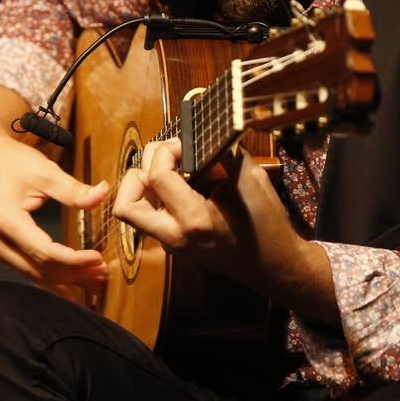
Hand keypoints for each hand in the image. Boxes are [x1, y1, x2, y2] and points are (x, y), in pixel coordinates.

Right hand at [0, 87, 109, 291]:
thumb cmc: (8, 162)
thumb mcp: (43, 171)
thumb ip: (73, 189)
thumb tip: (103, 193)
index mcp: (4, 220)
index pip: (44, 252)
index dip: (74, 259)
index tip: (98, 258)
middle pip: (39, 268)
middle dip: (73, 273)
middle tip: (102, 271)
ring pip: (32, 273)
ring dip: (64, 278)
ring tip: (93, 279)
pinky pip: (25, 269)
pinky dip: (49, 277)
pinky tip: (69, 289)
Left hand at [112, 138, 337, 323]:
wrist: (274, 265)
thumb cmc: (267, 224)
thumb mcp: (253, 181)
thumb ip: (225, 155)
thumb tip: (204, 135)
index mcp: (194, 220)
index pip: (157, 177)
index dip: (165, 151)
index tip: (184, 143)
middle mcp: (174, 236)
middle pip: (125, 205)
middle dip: (138, 172)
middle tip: (165, 158)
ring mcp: (171, 245)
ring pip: (134, 212)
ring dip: (144, 186)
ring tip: (170, 170)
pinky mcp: (174, 246)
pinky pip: (151, 217)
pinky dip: (158, 196)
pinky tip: (182, 186)